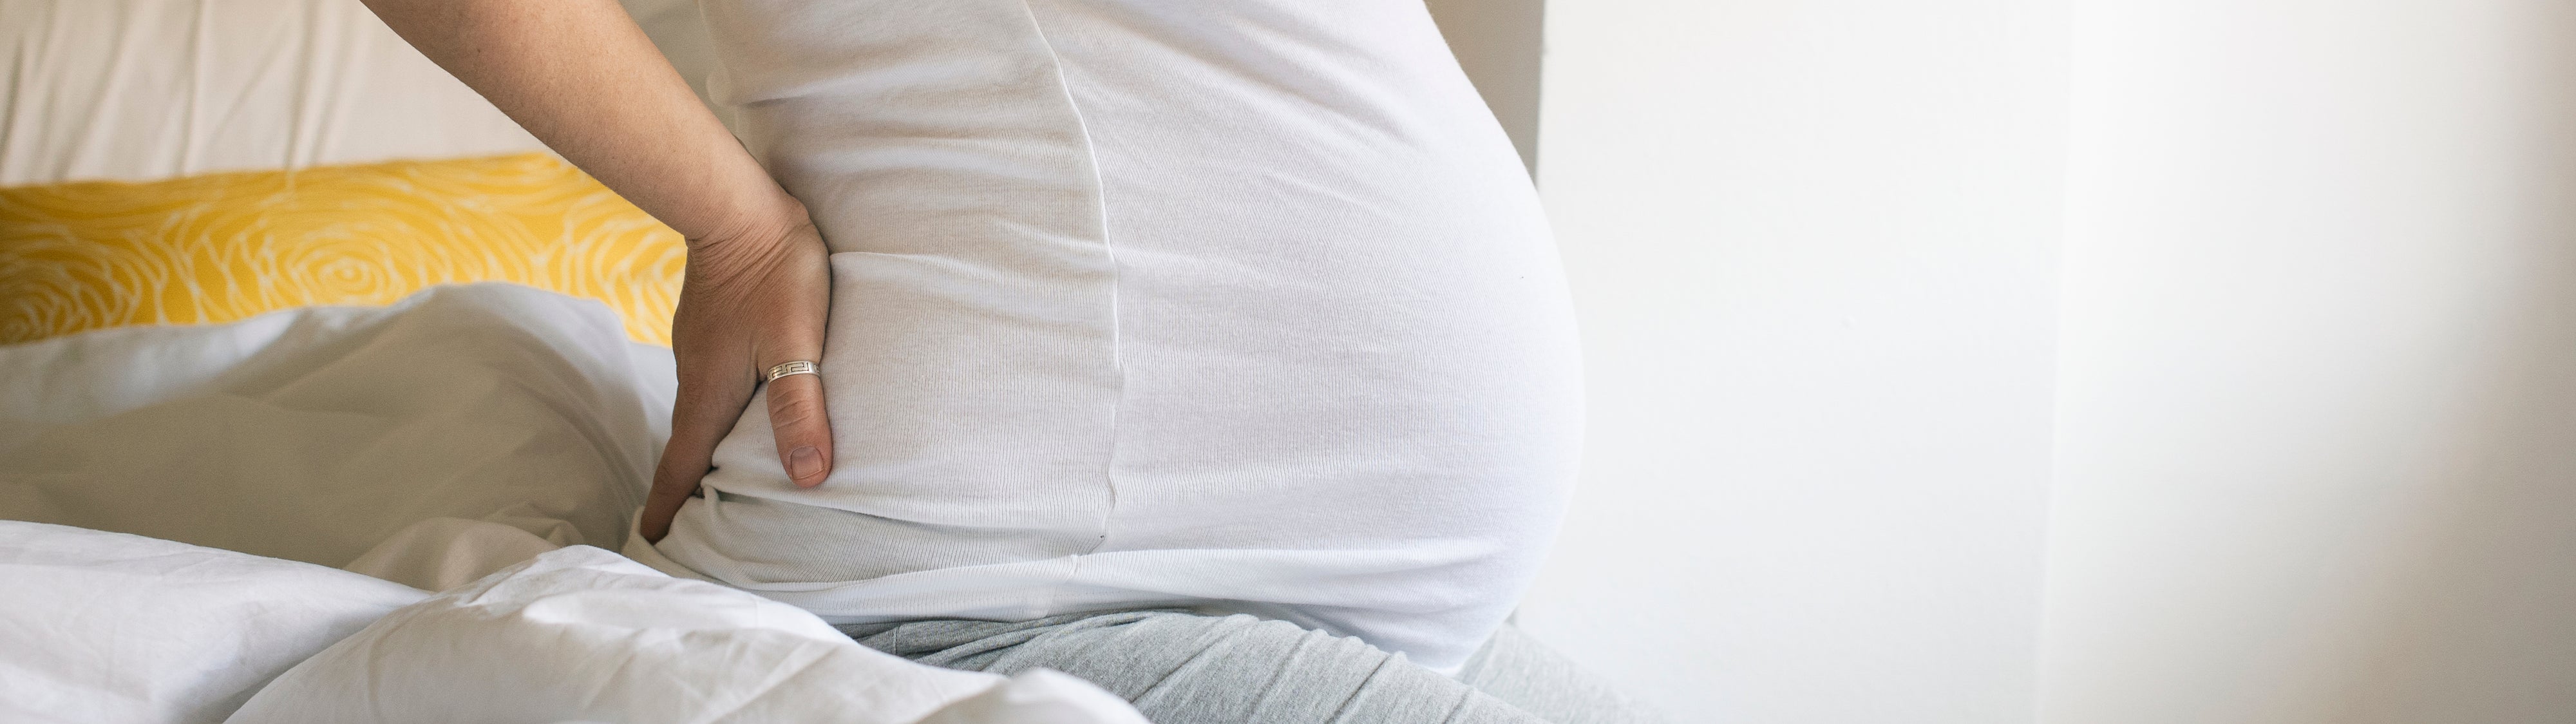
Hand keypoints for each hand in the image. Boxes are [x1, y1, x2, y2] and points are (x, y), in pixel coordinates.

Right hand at [638, 207, 833, 542]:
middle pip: (686, 448)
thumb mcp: (795, 344)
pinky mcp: (710, 328)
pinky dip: (719, 412)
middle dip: (685, 491)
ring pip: (701, 415)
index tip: (652, 546)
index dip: (667, 511)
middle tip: (691, 530)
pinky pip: (711, 384)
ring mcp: (699, 351)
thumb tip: (807, 477)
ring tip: (721, 481)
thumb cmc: (774, 275)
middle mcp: (695, 379)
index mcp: (708, 396)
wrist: (739, 205)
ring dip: (704, 450)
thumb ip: (799, 409)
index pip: (679, 469)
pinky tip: (742, 412)